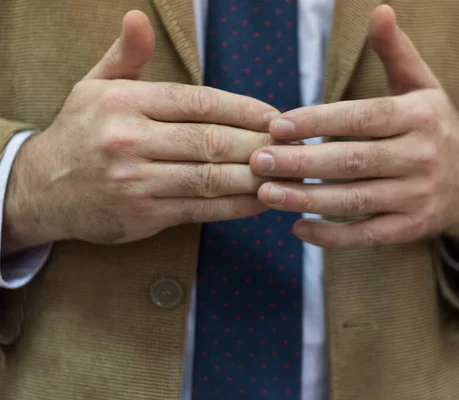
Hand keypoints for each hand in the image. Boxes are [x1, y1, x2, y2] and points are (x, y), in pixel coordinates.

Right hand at [3, 11, 278, 252]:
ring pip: (211, 177)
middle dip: (259, 144)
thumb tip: (139, 17)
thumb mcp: (95, 87)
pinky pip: (201, 209)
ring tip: (286, 173)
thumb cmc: (81, 133)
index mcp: (124, 103)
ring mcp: (136, 181)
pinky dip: (237, 206)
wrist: (41, 190)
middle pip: (212, 141)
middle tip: (291, 146)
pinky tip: (261, 200)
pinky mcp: (143, 215)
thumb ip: (126, 56)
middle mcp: (130, 140)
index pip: (199, 102)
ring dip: (256, 176)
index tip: (276, 117)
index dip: (245, 109)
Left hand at [249, 5, 458, 248]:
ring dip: (306, 199)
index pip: (362, 117)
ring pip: (354, 200)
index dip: (318, 122)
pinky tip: (297, 229)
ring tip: (265, 193)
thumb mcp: (424, 87)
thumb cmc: (436, 128)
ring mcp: (417, 197)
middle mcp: (420, 157)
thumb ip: (397, 53)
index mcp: (419, 117)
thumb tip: (380, 11)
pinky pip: (366, 235)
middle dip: (301, 163)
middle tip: (258, 161)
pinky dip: (331, 236)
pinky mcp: (411, 228)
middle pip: (352, 161)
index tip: (277, 126)